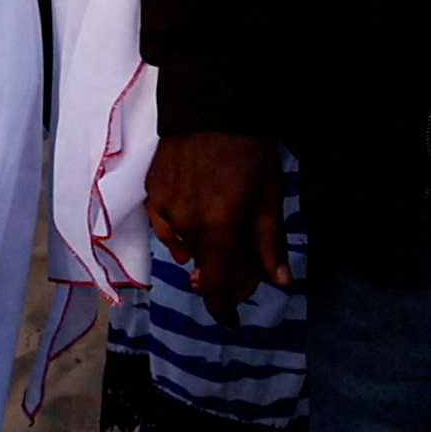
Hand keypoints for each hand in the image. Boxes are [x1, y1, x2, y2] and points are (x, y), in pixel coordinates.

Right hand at [147, 132, 289, 321]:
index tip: (230, 320)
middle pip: (203, 268)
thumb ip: (269, 242)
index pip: (216, 285)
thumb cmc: (248, 153)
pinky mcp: (152, 193)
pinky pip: (166, 227)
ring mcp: (164, 209)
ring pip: (186, 247)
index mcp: (218, 230)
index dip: (223, 308)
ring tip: (219, 238)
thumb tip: (279, 281)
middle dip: (222, 275)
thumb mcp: (269, 198)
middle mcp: (186, 226)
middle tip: (243, 268)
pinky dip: (180, 234)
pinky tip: (189, 229)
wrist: (208, 110)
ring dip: (203, 251)